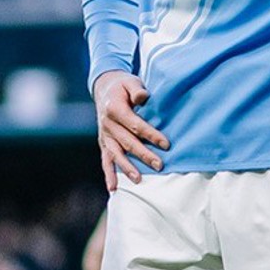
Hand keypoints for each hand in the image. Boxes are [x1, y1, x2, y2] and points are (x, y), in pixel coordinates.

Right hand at [93, 69, 166, 189]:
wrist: (104, 87)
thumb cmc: (122, 85)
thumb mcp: (130, 81)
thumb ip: (137, 89)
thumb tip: (143, 97)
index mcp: (114, 109)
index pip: (135, 125)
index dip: (151, 135)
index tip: (166, 144)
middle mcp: (107, 124)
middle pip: (127, 142)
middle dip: (144, 155)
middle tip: (160, 165)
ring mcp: (104, 135)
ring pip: (116, 154)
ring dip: (127, 168)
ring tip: (139, 180)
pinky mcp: (103, 142)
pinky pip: (105, 160)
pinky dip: (109, 174)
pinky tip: (113, 188)